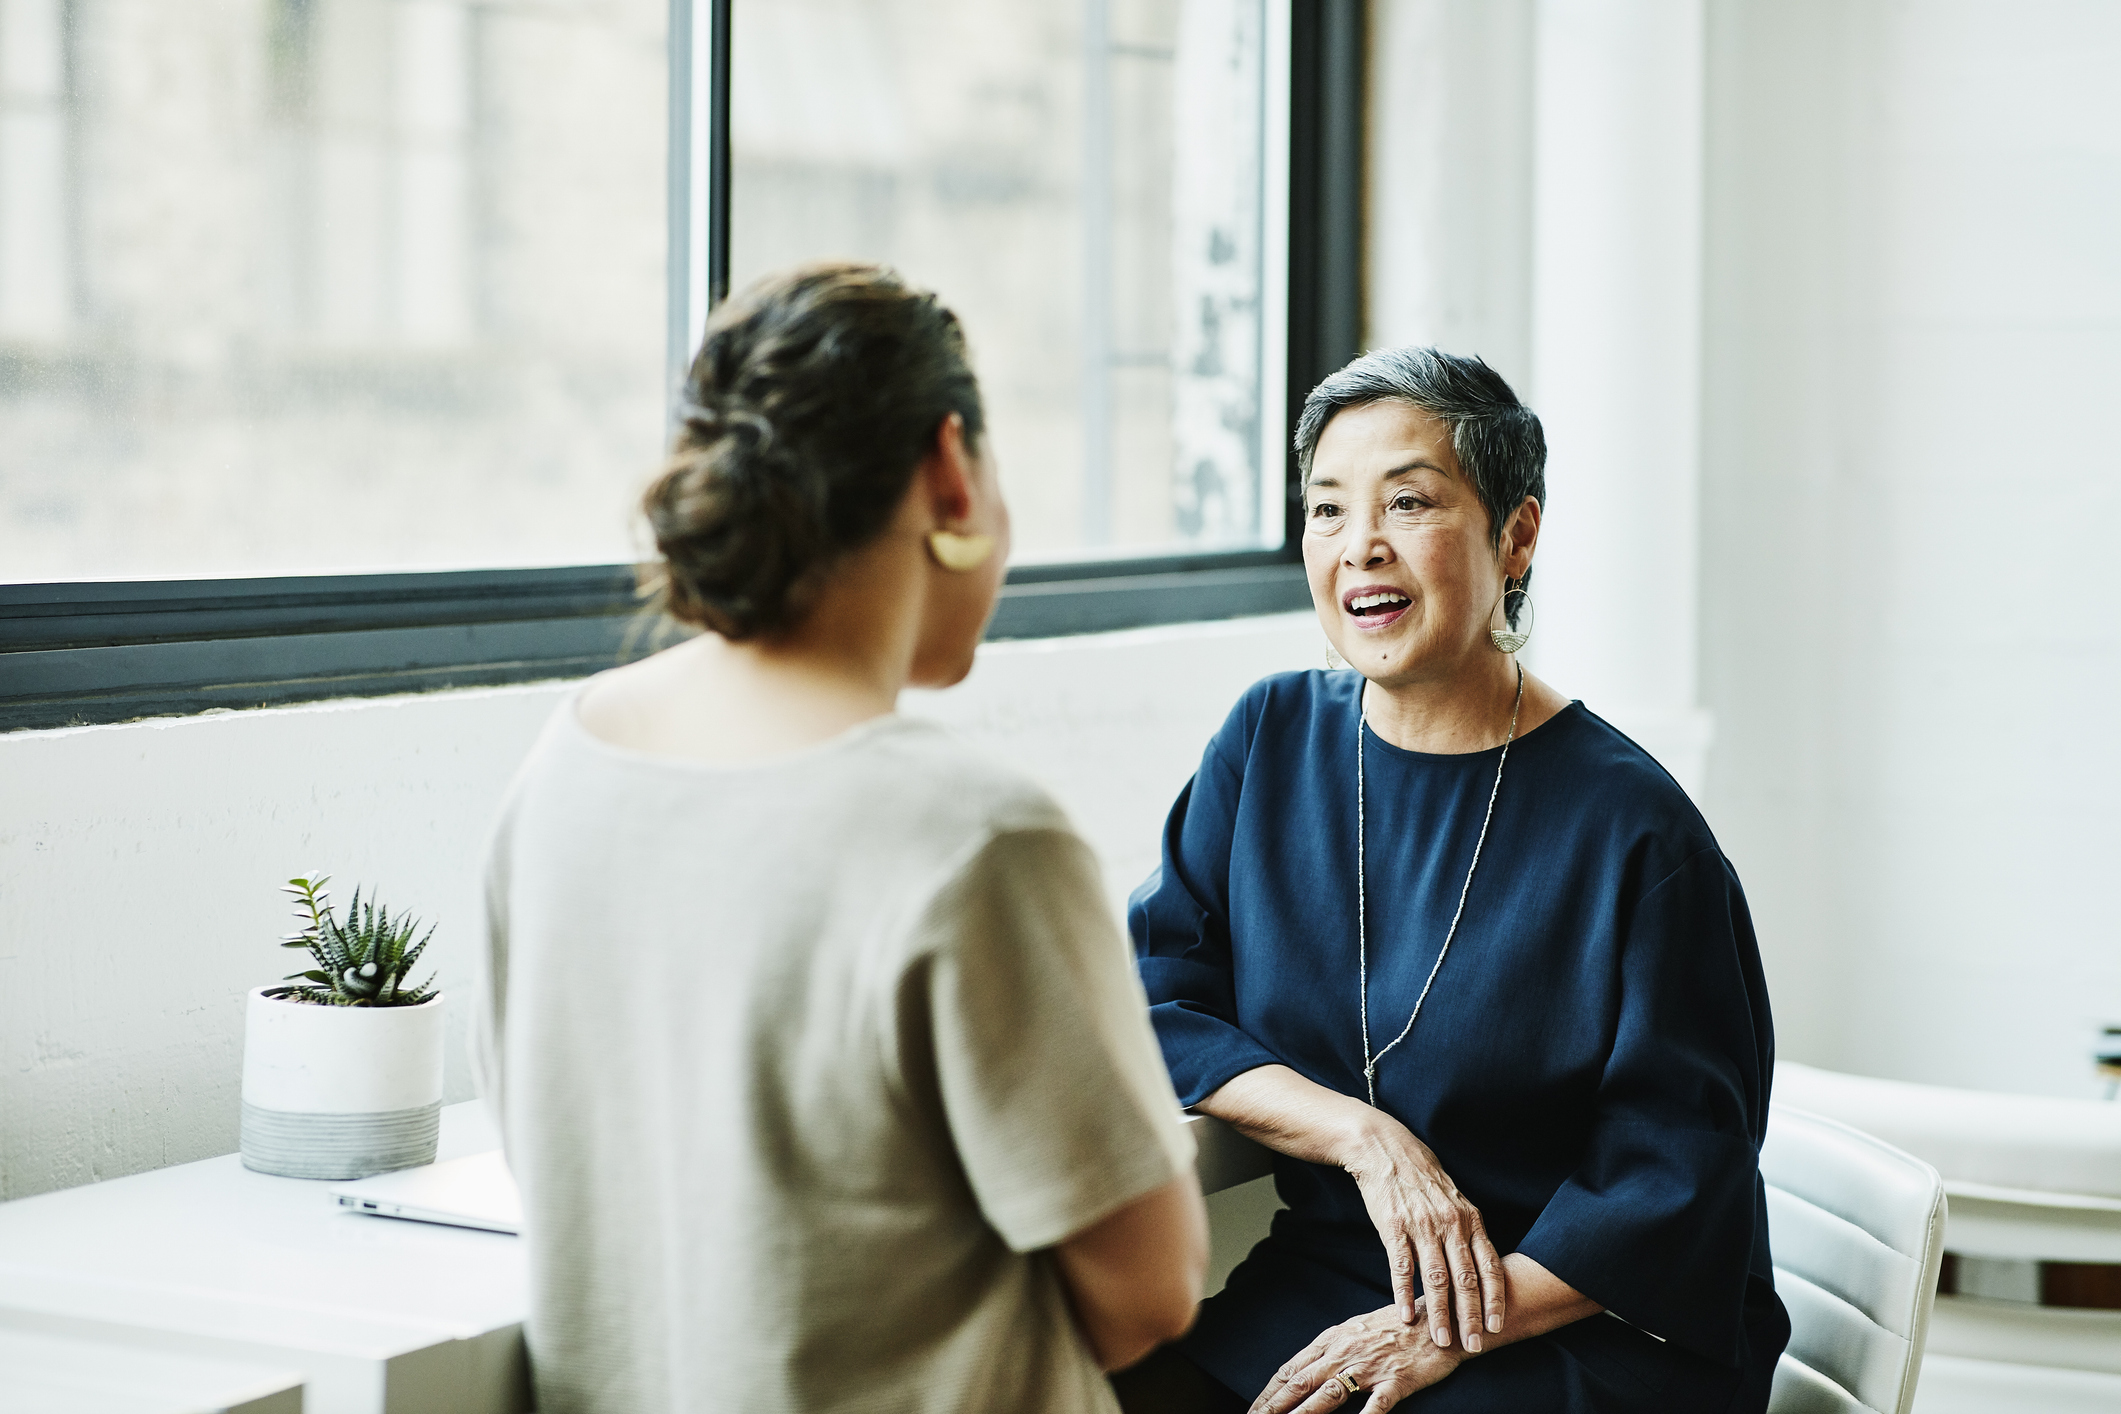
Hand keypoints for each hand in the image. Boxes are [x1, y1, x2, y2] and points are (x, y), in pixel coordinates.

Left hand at [1249, 1304, 1462, 1412]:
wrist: (1440, 1319)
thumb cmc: (1396, 1326)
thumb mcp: (1355, 1330)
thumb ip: (1329, 1350)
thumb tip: (1301, 1370)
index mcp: (1333, 1340)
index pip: (1292, 1369)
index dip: (1270, 1391)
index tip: (1254, 1408)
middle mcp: (1345, 1352)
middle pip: (1302, 1382)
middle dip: (1274, 1405)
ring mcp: (1370, 1367)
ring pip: (1329, 1394)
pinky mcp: (1397, 1380)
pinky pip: (1376, 1404)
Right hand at [1340, 1114, 1503, 1350]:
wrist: (1387, 1151)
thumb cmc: (1424, 1181)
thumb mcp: (1456, 1202)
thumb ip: (1469, 1235)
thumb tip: (1483, 1272)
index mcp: (1470, 1220)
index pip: (1489, 1266)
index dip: (1494, 1299)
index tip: (1496, 1327)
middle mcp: (1450, 1224)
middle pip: (1465, 1279)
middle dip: (1470, 1316)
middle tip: (1473, 1345)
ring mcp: (1422, 1226)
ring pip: (1435, 1278)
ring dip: (1440, 1313)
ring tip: (1442, 1339)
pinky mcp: (1393, 1227)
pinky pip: (1402, 1267)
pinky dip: (1404, 1294)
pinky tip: (1406, 1316)